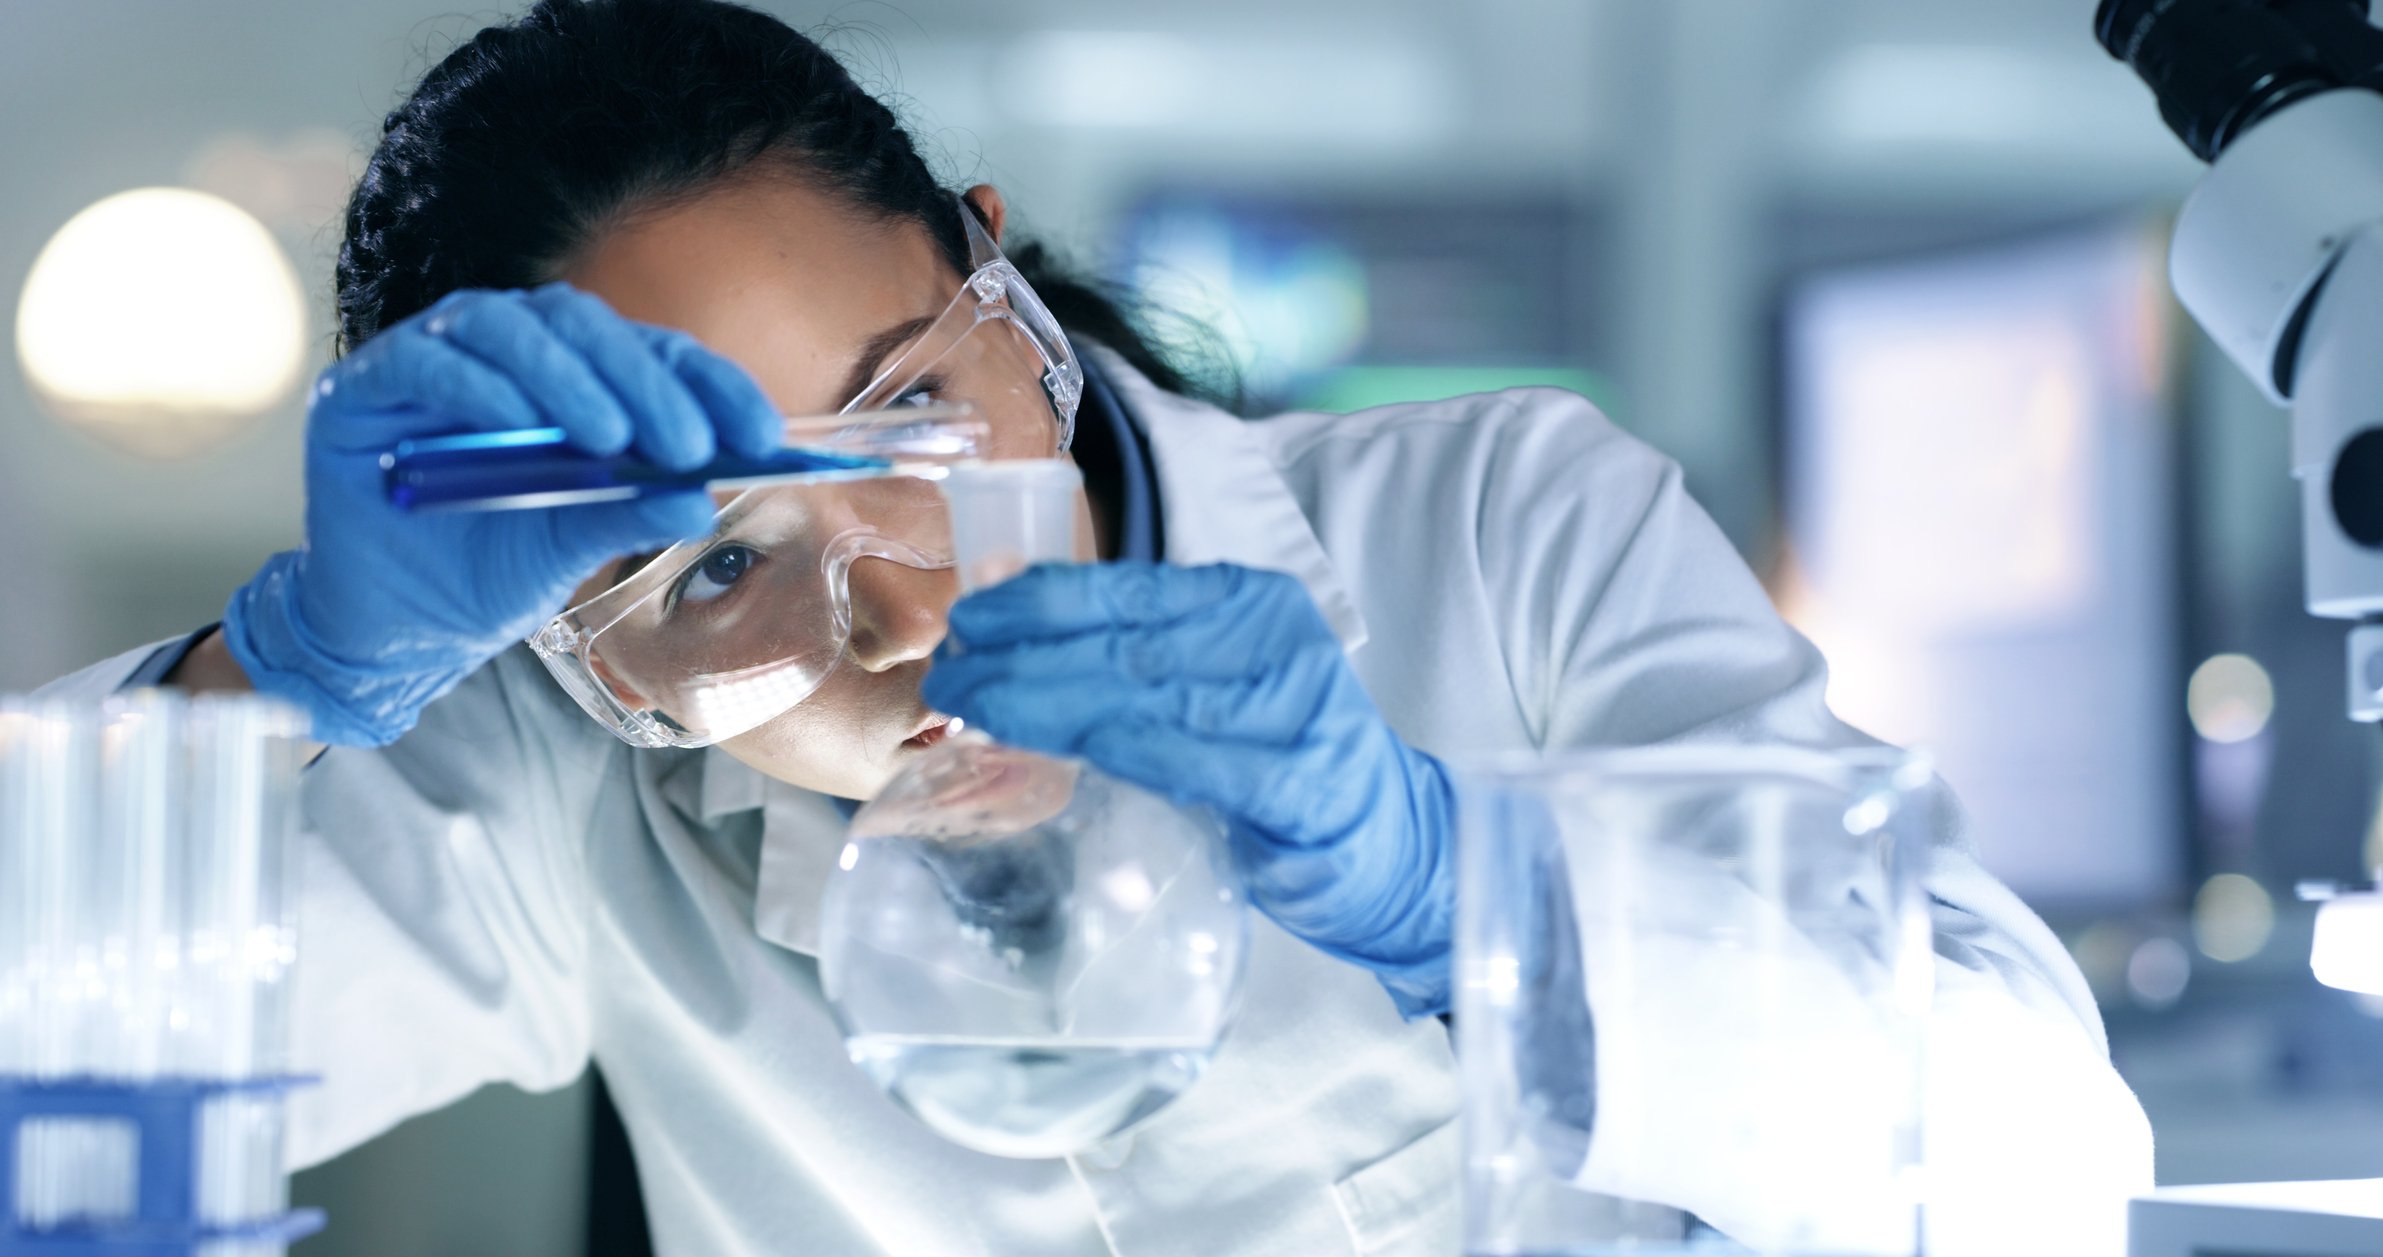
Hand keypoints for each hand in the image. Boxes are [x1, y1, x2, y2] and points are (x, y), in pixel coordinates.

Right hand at [222, 284, 781, 745]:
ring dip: (567, 378)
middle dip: (645, 381)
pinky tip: (522, 430)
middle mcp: (503, 354)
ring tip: (611, 439)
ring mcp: (431, 359)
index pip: (648, 353)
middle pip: (581, 325)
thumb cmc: (488, 574)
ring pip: (507, 326)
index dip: (708, 383)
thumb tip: (702, 498)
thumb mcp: (574, 546)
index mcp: (568, 379)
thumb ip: (630, 510)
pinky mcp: (364, 385)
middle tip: (690, 443)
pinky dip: (479, 388)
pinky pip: (426, 360)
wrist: (397, 630)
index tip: (762, 435)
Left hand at [922, 562, 1455, 1015]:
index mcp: (1250, 602)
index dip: (1041, 600)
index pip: (1129, 590)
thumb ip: (1137, 658)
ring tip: (976, 707)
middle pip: (1125, 641)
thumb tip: (1013, 628)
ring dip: (1048, 700)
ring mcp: (1292, 708)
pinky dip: (1126, 748)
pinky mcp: (1299, 781)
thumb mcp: (1215, 684)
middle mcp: (1275, 641)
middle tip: (951, 676)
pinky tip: (1068, 746)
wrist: (1394, 842)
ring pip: (1145, 693)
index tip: (971, 617)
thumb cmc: (1281, 759)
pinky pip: (1193, 757)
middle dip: (1024, 655)